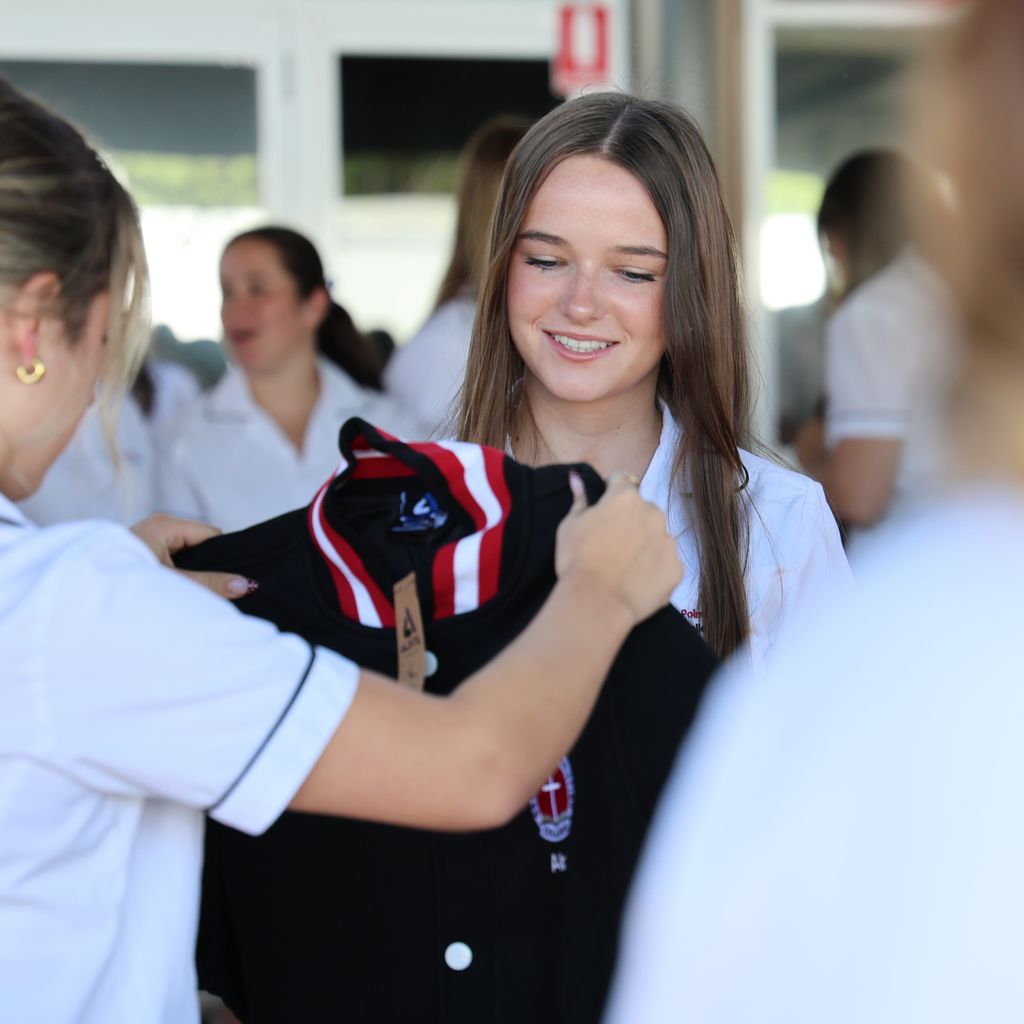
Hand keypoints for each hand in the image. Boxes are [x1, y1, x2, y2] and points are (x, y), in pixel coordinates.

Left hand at [130, 514, 253, 599]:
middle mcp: (154, 529)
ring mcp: (144, 543)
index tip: (229, 581)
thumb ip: (210, 583)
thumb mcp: (174, 583)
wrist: (76, 602)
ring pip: (183, 559)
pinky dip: (175, 581)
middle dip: (208, 569)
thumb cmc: (122, 585)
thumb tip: (246, 583)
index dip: (223, 558)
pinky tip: (175, 597)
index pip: (211, 535)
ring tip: (192, 597)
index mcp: (164, 524)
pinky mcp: (136, 559)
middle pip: (199, 547)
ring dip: (190, 578)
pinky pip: (168, 566)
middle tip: (216, 593)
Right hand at [555, 471, 682, 625]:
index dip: (610, 493)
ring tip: (625, 566)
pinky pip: (666, 563)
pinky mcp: (676, 568)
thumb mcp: (569, 526)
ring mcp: (668, 541)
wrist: (597, 602)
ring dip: (645, 545)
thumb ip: (579, 499)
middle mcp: (652, 513)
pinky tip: (636, 581)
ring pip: (657, 536)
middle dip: (631, 521)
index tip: (604, 509)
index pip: (621, 481)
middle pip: (643, 510)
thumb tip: (577, 477)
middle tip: (612, 543)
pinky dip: (654, 569)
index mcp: (625, 498)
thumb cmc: (577, 560)